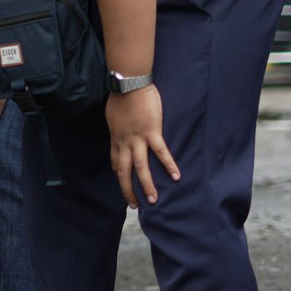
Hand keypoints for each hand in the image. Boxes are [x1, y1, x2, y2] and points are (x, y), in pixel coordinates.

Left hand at [105, 85, 179, 208]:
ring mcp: (138, 139)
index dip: (120, 174)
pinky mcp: (152, 132)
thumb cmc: (121, 96)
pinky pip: (161, 152)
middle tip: (133, 205)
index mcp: (116, 138)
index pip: (116, 162)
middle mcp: (124, 142)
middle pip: (124, 171)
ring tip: (153, 200)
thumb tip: (121, 128)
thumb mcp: (114, 116)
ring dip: (147, 185)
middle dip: (128, 189)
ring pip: (141, 167)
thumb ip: (118, 126)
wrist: (128, 85)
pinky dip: (169, 165)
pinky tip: (176, 176)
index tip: (124, 184)